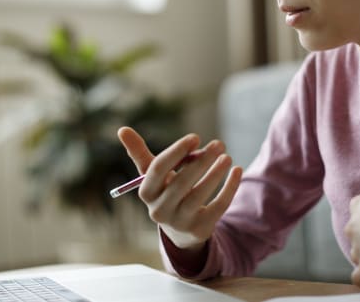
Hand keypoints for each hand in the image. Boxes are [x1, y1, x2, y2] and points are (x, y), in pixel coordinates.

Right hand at [117, 126, 242, 251]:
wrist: (179, 229)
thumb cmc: (165, 191)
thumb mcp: (152, 174)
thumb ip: (139, 152)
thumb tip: (122, 129)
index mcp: (146, 192)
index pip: (158, 169)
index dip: (176, 152)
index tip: (195, 137)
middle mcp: (159, 210)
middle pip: (180, 183)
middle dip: (201, 161)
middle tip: (219, 144)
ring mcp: (180, 222)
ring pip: (200, 196)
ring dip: (216, 174)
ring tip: (227, 157)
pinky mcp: (200, 230)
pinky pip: (218, 207)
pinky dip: (229, 188)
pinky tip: (237, 171)